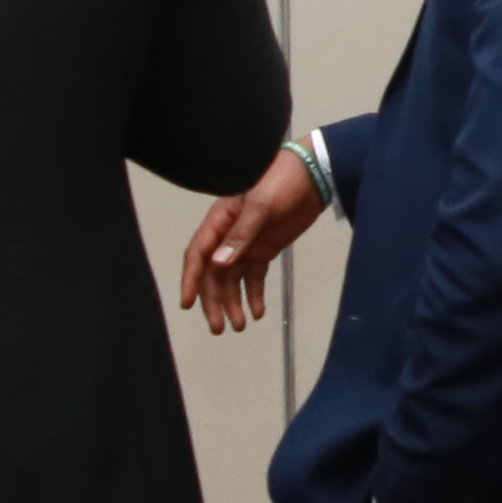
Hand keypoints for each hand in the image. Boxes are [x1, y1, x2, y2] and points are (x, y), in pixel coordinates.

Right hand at [181, 153, 325, 330]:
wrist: (314, 175)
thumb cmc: (282, 180)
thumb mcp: (261, 205)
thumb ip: (241, 235)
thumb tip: (219, 264)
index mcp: (220, 220)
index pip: (198, 254)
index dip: (191, 280)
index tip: (187, 304)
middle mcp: (228, 234)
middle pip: (213, 273)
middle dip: (214, 301)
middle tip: (218, 327)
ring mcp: (247, 243)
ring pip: (232, 279)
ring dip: (233, 302)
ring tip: (239, 326)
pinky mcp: (265, 249)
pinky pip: (254, 276)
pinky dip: (254, 294)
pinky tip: (257, 312)